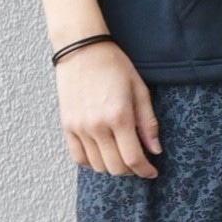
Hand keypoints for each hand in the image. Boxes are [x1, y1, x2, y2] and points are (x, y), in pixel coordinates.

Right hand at [55, 40, 162, 177]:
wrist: (82, 48)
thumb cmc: (114, 65)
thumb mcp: (139, 90)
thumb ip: (148, 123)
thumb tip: (155, 150)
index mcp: (119, 116)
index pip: (133, 158)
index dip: (145, 171)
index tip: (151, 172)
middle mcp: (97, 126)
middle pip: (115, 167)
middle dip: (131, 171)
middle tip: (139, 164)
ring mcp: (79, 127)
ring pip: (97, 165)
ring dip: (112, 167)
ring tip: (121, 157)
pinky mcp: (67, 126)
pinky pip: (78, 157)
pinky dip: (92, 162)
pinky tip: (102, 154)